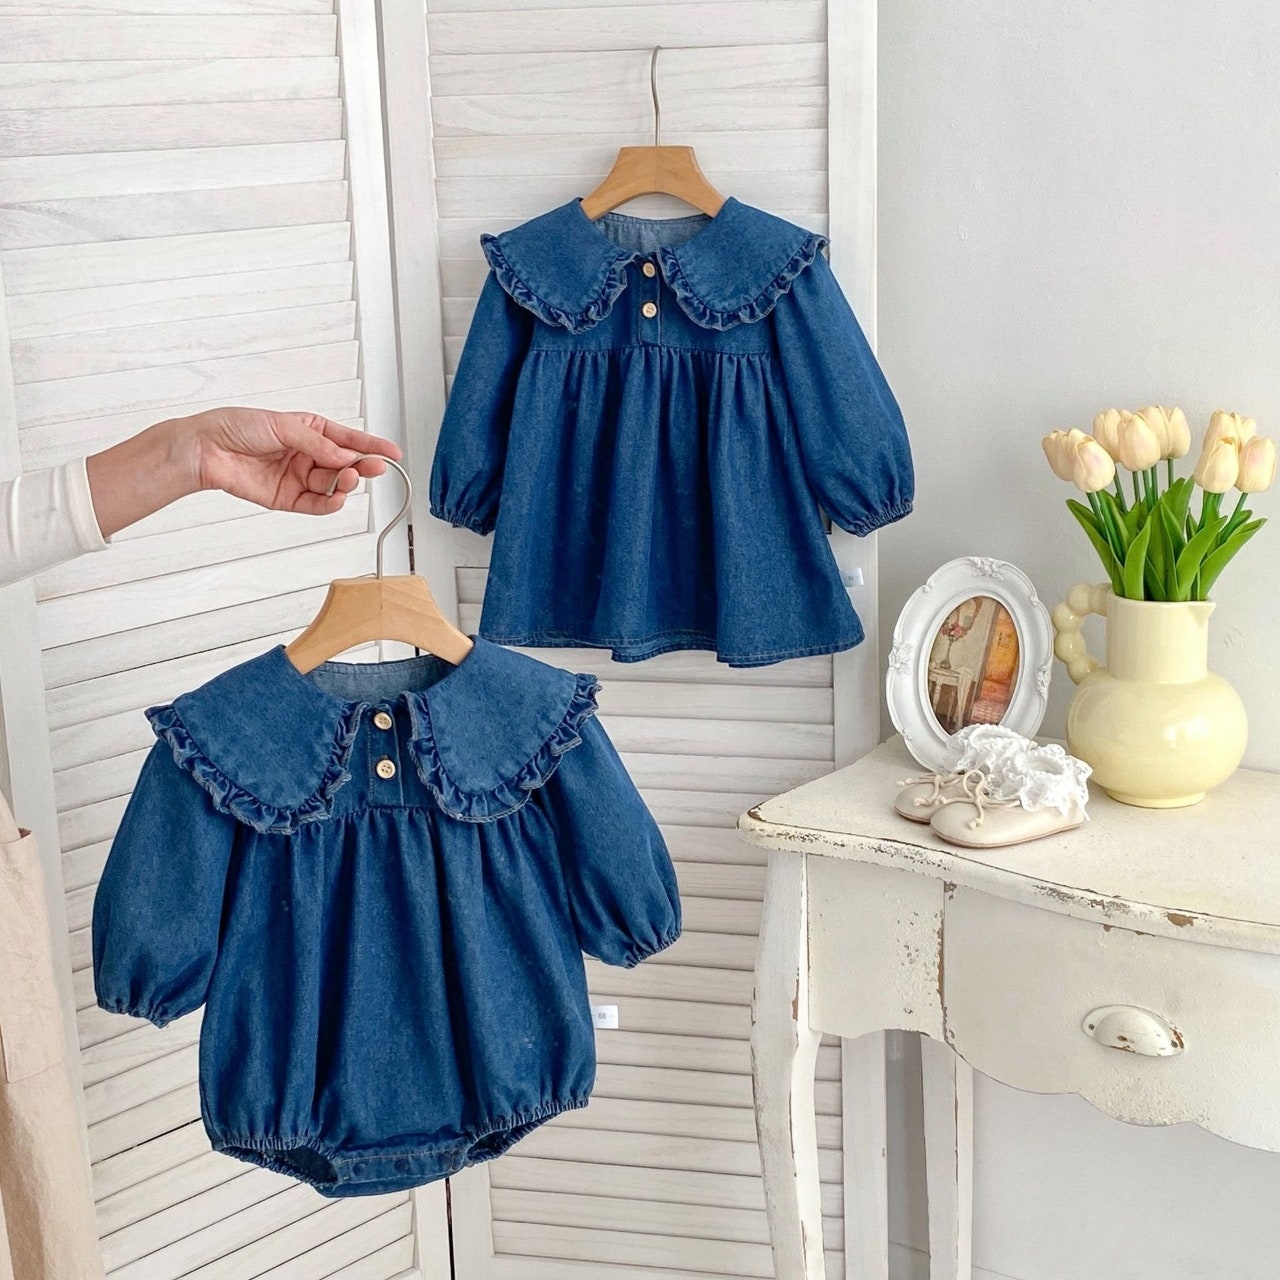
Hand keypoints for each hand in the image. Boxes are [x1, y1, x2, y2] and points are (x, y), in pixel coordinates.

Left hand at [86, 407, 402, 537]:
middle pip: (345, 465)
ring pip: (333, 485)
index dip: (371, 446)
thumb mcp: (283, 427)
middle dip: (361, 467)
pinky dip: (329, 504)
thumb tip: (345, 457)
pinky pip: (316, 504)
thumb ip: (317, 444)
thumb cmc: (235, 427)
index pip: (347, 439)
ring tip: (346, 479)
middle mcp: (307, 455)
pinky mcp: (287, 499)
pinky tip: (335, 498)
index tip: (392, 452)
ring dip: (345, 484)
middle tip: (372, 468)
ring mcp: (298, 477)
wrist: (204, 449)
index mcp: (309, 431)